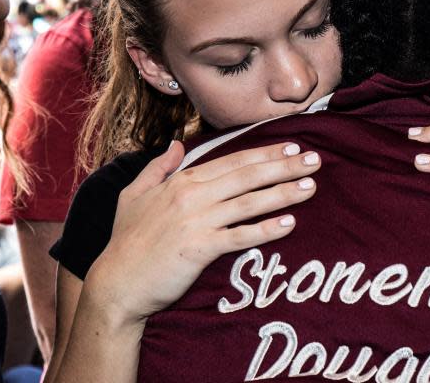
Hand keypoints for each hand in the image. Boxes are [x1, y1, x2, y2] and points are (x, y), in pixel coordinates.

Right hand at [86, 140, 319, 324]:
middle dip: (283, 166)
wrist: (115, 283)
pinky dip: (265, 230)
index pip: (231, 162)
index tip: (292, 147)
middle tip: (315, 160)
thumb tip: (175, 145)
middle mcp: (191, 196)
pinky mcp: (199, 250)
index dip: (264, 153)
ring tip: (310, 187)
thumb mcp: (133, 195)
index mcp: (180, 182)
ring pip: (248, 202)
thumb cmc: (124, 242)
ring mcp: (196, 222)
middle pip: (246, 176)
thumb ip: (157, 168)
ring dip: (282, 193)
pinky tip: (289, 225)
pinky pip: (239, 237)